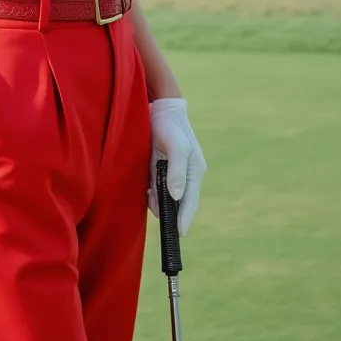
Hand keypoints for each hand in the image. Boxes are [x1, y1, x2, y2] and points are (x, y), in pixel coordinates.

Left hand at [147, 98, 206, 236]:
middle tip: (152, 200)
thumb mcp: (176, 146)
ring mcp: (172, 171)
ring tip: (148, 190)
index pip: (190, 201)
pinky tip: (146, 185)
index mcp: (194, 170)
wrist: (158, 106)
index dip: (184, 218)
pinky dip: (151, 190)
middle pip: (177, 201)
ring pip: (165, 195)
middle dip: (166, 206)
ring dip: (156, 198)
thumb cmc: (170, 125)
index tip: (179, 233)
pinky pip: (156, 186)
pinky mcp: (160, 167)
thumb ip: (176, 171)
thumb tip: (176, 196)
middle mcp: (185, 174)